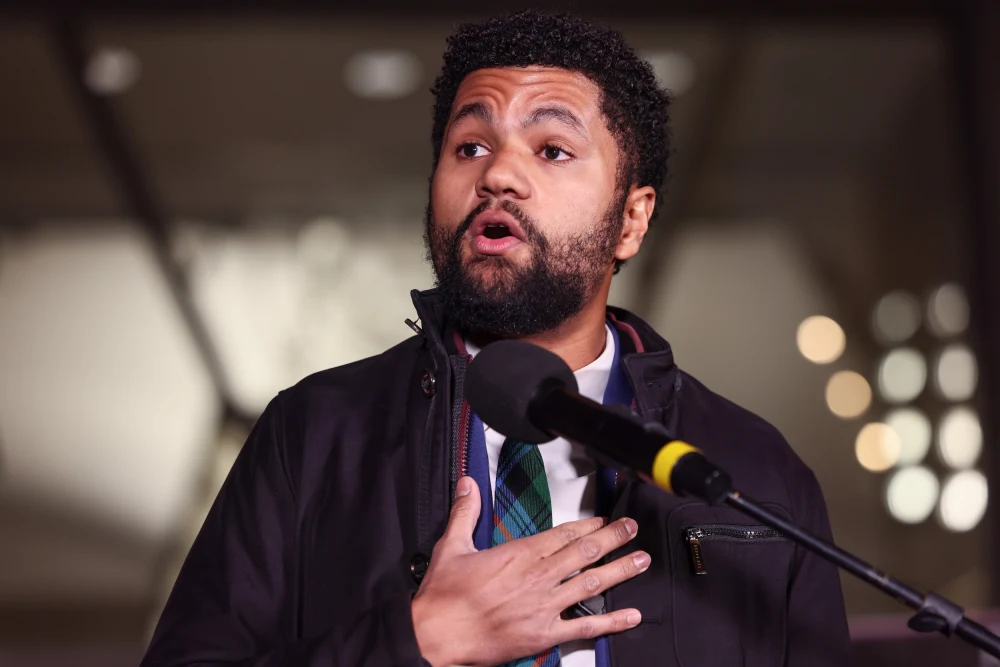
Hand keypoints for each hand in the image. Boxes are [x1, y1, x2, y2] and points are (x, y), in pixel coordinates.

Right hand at [411, 476, 649, 665]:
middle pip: (584, 553)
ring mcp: (544, 607)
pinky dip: (611, 621)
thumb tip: (468, 485)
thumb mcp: (451, 547)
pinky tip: (630, 616)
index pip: (563, 534)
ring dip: (619, 571)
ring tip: (640, 561)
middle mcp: (537, 578)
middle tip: (631, 529)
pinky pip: (585, 627)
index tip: (604, 519)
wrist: (438, 635)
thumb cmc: (443, 597)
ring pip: (591, 585)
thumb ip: (465, 513)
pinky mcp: (544, 634)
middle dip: (613, 538)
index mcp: (518, 555)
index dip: (588, 526)